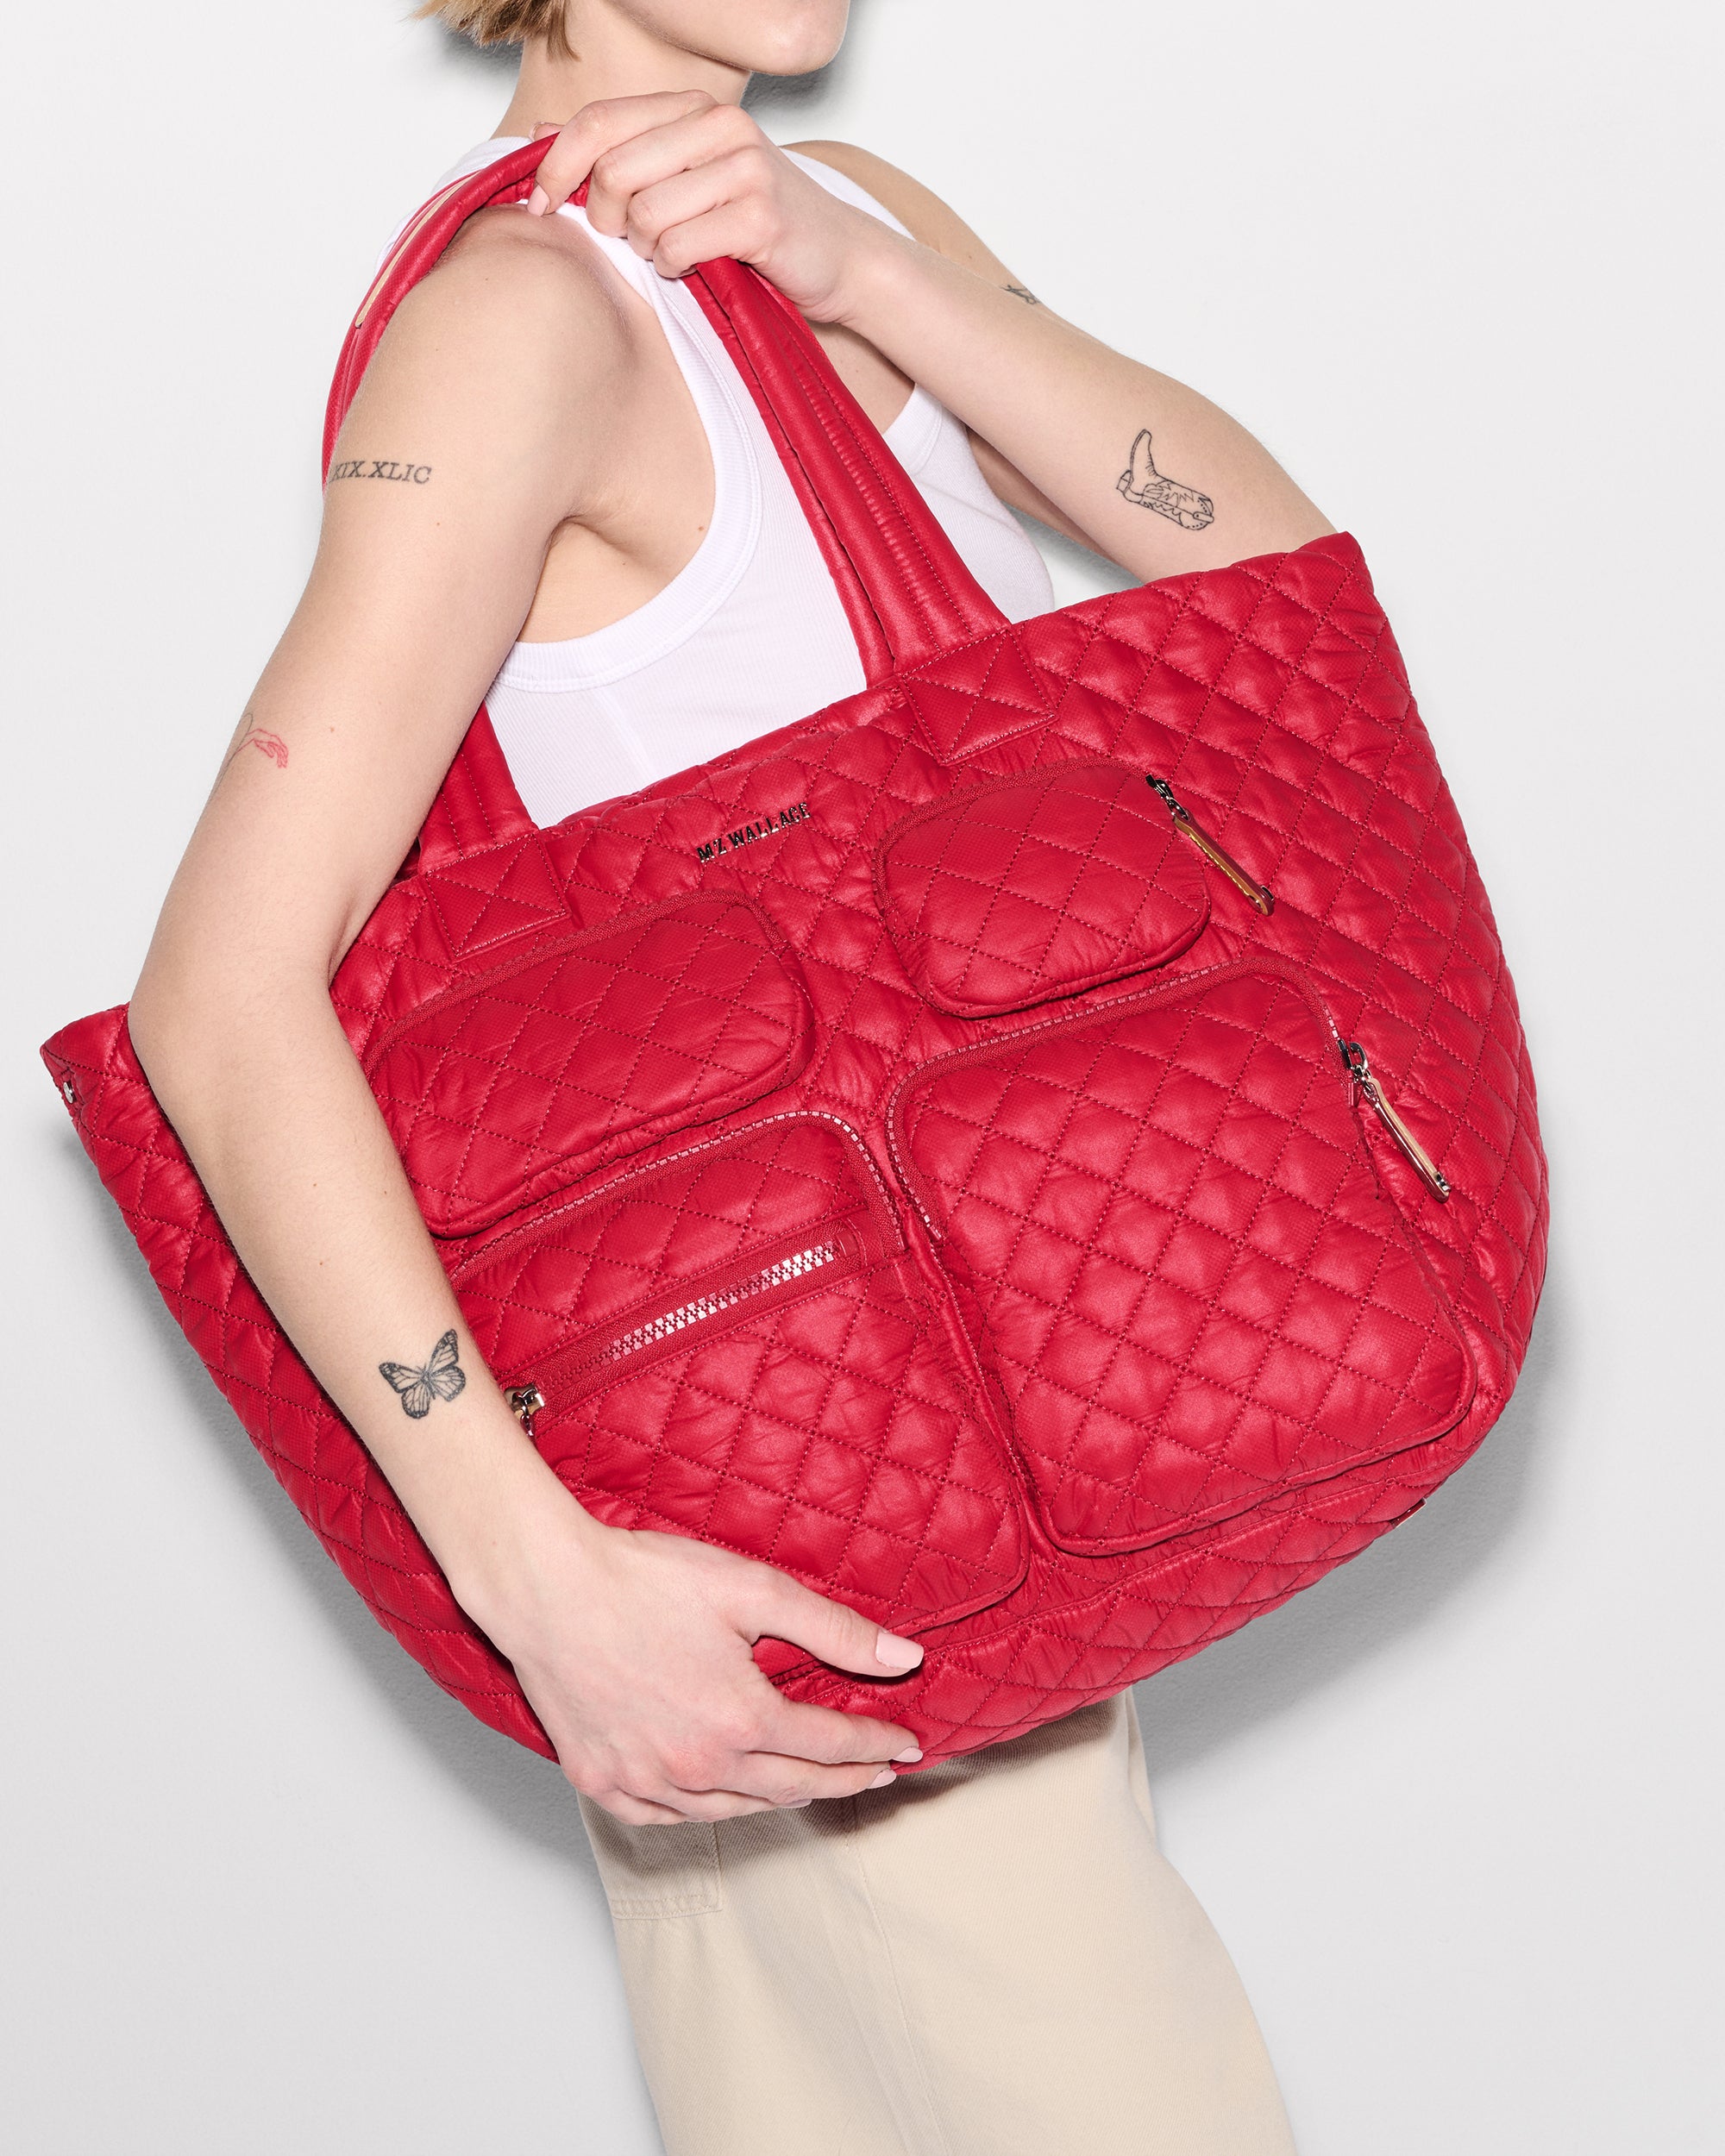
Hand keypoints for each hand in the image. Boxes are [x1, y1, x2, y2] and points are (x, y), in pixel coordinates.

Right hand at [467, 1484, 925, 1824]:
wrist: (547, 1589)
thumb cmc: (645, 1581)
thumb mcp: (754, 1591)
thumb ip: (835, 1630)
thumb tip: (906, 1659)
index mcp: (741, 1719)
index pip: (830, 1745)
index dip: (875, 1744)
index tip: (906, 1743)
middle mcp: (696, 1765)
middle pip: (790, 1787)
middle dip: (844, 1780)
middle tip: (877, 1774)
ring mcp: (644, 1782)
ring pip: (730, 1811)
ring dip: (779, 1800)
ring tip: (809, 1786)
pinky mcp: (600, 1783)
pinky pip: (665, 1818)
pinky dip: (703, 1812)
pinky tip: (720, 1800)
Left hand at [525, 91, 894, 323]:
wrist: (840, 257)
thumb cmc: (756, 222)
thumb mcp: (685, 175)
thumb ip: (620, 151)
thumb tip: (538, 132)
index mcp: (694, 107)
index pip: (598, 121)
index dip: (556, 166)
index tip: (539, 205)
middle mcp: (719, 125)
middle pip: (615, 171)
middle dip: (609, 219)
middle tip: (633, 240)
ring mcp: (745, 167)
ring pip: (646, 214)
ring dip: (649, 250)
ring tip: (675, 253)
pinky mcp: (761, 216)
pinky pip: (681, 247)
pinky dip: (679, 268)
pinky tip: (699, 267)